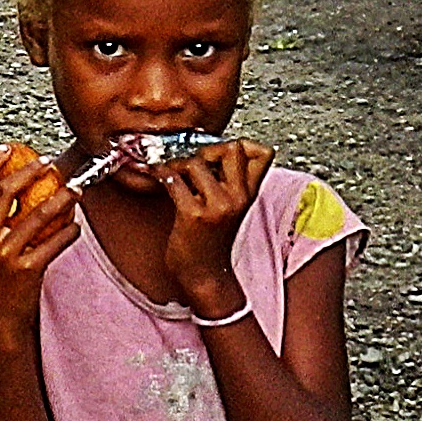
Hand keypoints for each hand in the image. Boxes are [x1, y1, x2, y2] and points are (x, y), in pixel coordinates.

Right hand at [0, 144, 77, 334]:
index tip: (4, 149)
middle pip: (2, 193)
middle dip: (27, 171)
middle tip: (45, 162)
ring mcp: (1, 256)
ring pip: (35, 215)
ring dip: (59, 198)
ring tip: (73, 189)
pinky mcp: (25, 271)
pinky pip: (53, 242)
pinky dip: (67, 231)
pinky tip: (75, 225)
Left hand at [154, 140, 273, 317]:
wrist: (205, 276)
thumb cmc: (212, 241)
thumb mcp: (231, 208)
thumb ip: (229, 181)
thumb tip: (208, 150)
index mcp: (249, 194)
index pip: (263, 152)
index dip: (238, 144)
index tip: (216, 152)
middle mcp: (238, 197)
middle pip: (231, 148)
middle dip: (206, 148)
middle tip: (191, 161)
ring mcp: (217, 206)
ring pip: (195, 162)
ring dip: (177, 165)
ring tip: (171, 175)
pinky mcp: (193, 215)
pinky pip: (173, 180)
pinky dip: (161, 176)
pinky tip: (158, 179)